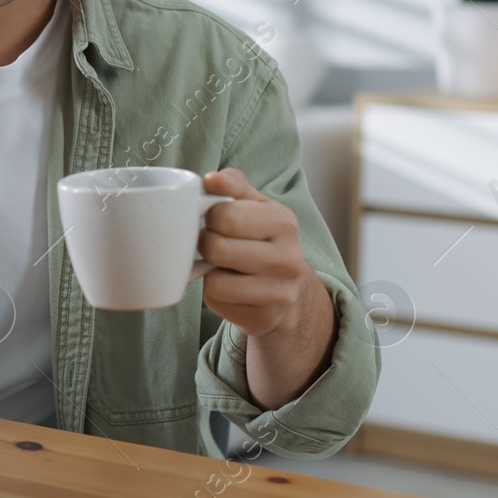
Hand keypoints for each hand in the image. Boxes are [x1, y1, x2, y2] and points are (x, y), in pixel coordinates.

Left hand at [199, 168, 335, 408]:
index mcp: (284, 222)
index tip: (219, 219)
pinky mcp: (265, 318)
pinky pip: (216, 301)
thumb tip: (212, 178)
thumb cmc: (262, 240)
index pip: (225, 214)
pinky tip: (232, 288)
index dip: (211, 216)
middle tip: (217, 244)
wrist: (290, 293)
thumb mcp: (255, 206)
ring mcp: (280, 292)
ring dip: (210, 272)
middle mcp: (289, 259)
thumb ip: (234, 185)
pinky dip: (215, 294)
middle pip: (216, 247)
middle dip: (207, 244)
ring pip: (213, 279)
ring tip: (226, 267)